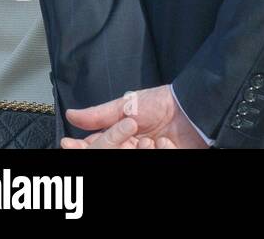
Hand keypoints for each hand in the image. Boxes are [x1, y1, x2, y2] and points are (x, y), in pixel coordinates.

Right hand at [61, 84, 207, 148]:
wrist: (193, 107)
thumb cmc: (162, 103)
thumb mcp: (128, 106)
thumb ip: (100, 114)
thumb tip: (70, 114)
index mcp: (118, 138)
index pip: (93, 146)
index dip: (81, 147)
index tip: (70, 143)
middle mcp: (129, 149)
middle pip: (107, 154)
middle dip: (112, 145)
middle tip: (129, 132)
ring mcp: (145, 155)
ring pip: (127, 158)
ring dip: (138, 149)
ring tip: (149, 138)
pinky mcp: (162, 160)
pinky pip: (153, 160)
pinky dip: (159, 150)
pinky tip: (165, 141)